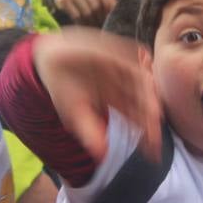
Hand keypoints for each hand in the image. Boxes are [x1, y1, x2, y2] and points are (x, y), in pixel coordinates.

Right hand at [32, 28, 161, 163]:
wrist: (48, 60)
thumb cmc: (64, 90)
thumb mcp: (75, 116)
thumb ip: (90, 133)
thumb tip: (103, 156)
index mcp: (117, 102)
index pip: (137, 118)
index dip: (146, 132)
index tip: (153, 148)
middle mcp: (124, 85)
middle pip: (143, 99)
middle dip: (149, 111)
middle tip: (154, 121)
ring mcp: (120, 65)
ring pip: (140, 77)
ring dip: (147, 86)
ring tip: (152, 97)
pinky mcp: (114, 46)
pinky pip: (130, 50)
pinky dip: (138, 54)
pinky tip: (145, 59)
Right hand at [52, 0, 117, 25]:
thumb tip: (116, 11)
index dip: (110, 6)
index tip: (113, 16)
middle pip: (96, 6)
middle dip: (101, 18)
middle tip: (104, 25)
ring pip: (86, 13)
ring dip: (93, 23)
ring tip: (96, 27)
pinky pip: (76, 16)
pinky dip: (82, 23)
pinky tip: (86, 25)